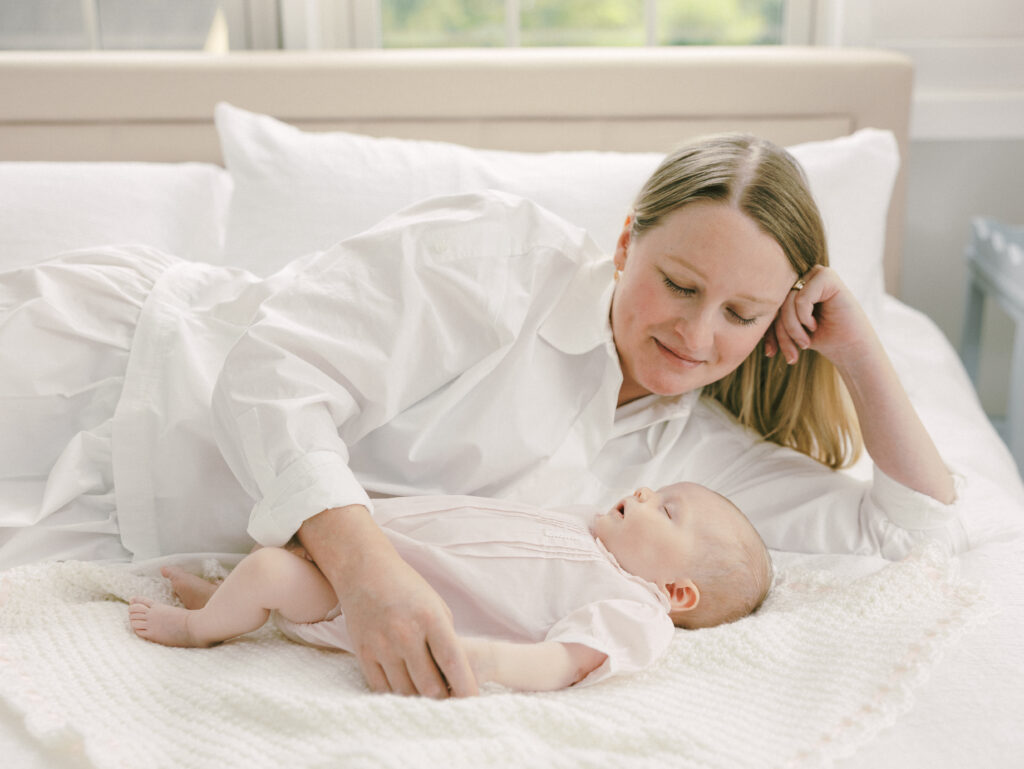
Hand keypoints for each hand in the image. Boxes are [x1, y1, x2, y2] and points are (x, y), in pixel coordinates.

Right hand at [299, 505, 477, 698]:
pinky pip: (381, 688)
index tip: (473, 702)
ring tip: (429, 699)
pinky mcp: (363, 652)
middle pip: (430, 685)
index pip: (452, 662)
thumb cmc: (408, 588)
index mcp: (429, 618)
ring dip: (420, 700)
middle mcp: (405, 633)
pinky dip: (397, 695)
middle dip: (444, 700)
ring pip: (406, 691)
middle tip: (451, 704)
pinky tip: (406, 692)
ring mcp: (381, 645)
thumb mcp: (436, 605)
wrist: (365, 571)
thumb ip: (446, 638)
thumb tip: (454, 676)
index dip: (465, 687)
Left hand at [764, 265, 874, 367]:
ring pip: (787, 301)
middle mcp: (803, 276)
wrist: (850, 349)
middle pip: (776, 301)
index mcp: (792, 286)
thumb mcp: (787, 329)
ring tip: (804, 344)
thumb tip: (734, 315)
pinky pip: (801, 298)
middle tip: (791, 355)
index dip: (768, 329)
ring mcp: (815, 274)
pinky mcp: (828, 276)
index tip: (771, 353)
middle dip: (780, 332)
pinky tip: (814, 326)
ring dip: (792, 328)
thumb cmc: (819, 339)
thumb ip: (770, 317)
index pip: (769, 304)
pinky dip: (804, 317)